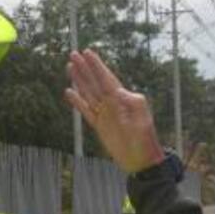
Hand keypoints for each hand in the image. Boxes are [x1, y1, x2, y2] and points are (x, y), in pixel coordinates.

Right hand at [65, 50, 162, 172]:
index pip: (106, 79)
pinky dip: (77, 101)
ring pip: (88, 93)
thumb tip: (120, 90)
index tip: (88, 52)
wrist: (140, 161)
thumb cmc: (145, 140)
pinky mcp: (99, 126)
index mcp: (122, 100)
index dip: (97, 66)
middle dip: (85, 68)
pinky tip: (69, 92)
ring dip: (79, 80)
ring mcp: (104, 114)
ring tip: (70, 66)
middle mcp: (112, 104)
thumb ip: (134, 103)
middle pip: (94, 82)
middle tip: (74, 53)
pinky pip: (85, 110)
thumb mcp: (144, 121)